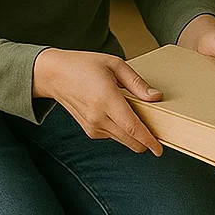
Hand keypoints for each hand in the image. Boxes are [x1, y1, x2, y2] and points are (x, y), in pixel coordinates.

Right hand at [32, 49, 164, 155]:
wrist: (55, 75)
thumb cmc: (84, 65)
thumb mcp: (114, 64)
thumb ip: (137, 83)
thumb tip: (156, 97)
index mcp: (106, 98)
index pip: (132, 127)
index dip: (148, 140)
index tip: (159, 149)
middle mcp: (98, 116)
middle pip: (130, 140)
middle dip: (146, 142)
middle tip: (158, 132)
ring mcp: (92, 126)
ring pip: (123, 140)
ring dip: (134, 136)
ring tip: (138, 117)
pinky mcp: (90, 131)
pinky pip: (113, 136)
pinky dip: (122, 131)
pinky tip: (121, 115)